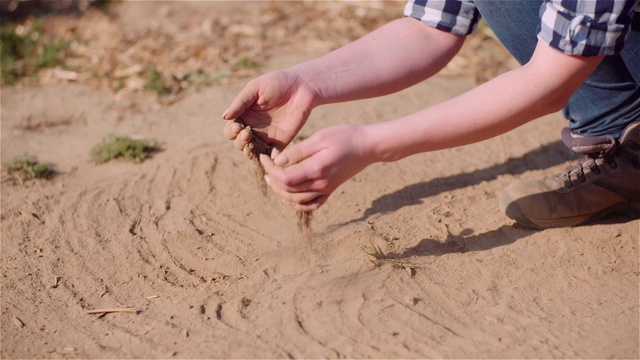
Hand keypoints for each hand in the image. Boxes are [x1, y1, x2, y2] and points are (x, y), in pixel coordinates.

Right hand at [222, 70, 315, 152]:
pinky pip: (271, 156)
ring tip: (251, 145)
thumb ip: (240, 102)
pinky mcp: (281, 142)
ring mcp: (267, 137)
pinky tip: (267, 155)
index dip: (231, 131)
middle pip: (239, 143)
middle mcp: (253, 128)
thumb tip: (224, 117)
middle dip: (239, 142)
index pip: (231, 130)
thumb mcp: (256, 88)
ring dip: (249, 152)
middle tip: (246, 134)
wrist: (303, 86)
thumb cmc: (278, 82)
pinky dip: (267, 159)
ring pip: (252, 152)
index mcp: (245, 115)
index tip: (237, 126)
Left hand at [259, 124, 376, 210]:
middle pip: (288, 191)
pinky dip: (297, 203)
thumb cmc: (345, 136)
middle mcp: (321, 184)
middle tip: (266, 165)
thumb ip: (298, 151)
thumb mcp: (320, 138)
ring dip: (281, 192)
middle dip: (272, 179)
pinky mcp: (331, 189)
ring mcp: (327, 189)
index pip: (285, 178)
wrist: (369, 146)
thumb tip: (278, 162)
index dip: (270, 169)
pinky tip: (290, 195)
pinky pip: (312, 204)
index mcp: (316, 170)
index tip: (264, 157)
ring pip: (297, 201)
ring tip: (272, 179)